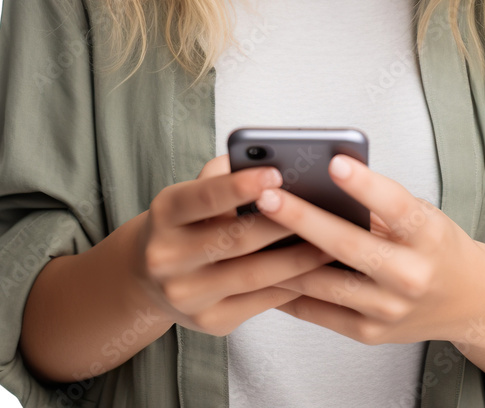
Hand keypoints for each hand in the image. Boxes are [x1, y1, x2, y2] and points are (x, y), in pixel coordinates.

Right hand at [132, 154, 335, 336]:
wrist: (153, 278)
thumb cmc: (188, 221)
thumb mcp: (193, 191)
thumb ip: (226, 174)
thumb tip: (276, 164)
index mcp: (165, 214)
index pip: (204, 197)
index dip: (241, 186)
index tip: (276, 173)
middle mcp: (167, 257)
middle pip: (235, 238)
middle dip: (281, 223)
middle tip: (322, 209)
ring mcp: (186, 295)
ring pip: (253, 274)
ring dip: (297, 258)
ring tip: (331, 241)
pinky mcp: (209, 322)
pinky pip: (260, 301)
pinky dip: (292, 284)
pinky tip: (317, 270)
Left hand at [251, 154, 484, 347]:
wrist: (470, 300)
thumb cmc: (436, 244)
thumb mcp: (422, 214)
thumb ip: (379, 204)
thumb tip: (318, 180)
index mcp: (429, 235)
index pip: (396, 206)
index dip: (365, 186)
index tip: (335, 163)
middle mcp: (412, 275)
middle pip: (350, 246)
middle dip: (304, 219)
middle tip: (267, 195)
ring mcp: (390, 310)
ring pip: (326, 283)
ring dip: (284, 256)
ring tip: (252, 230)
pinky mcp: (370, 333)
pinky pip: (320, 311)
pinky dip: (289, 289)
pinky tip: (263, 267)